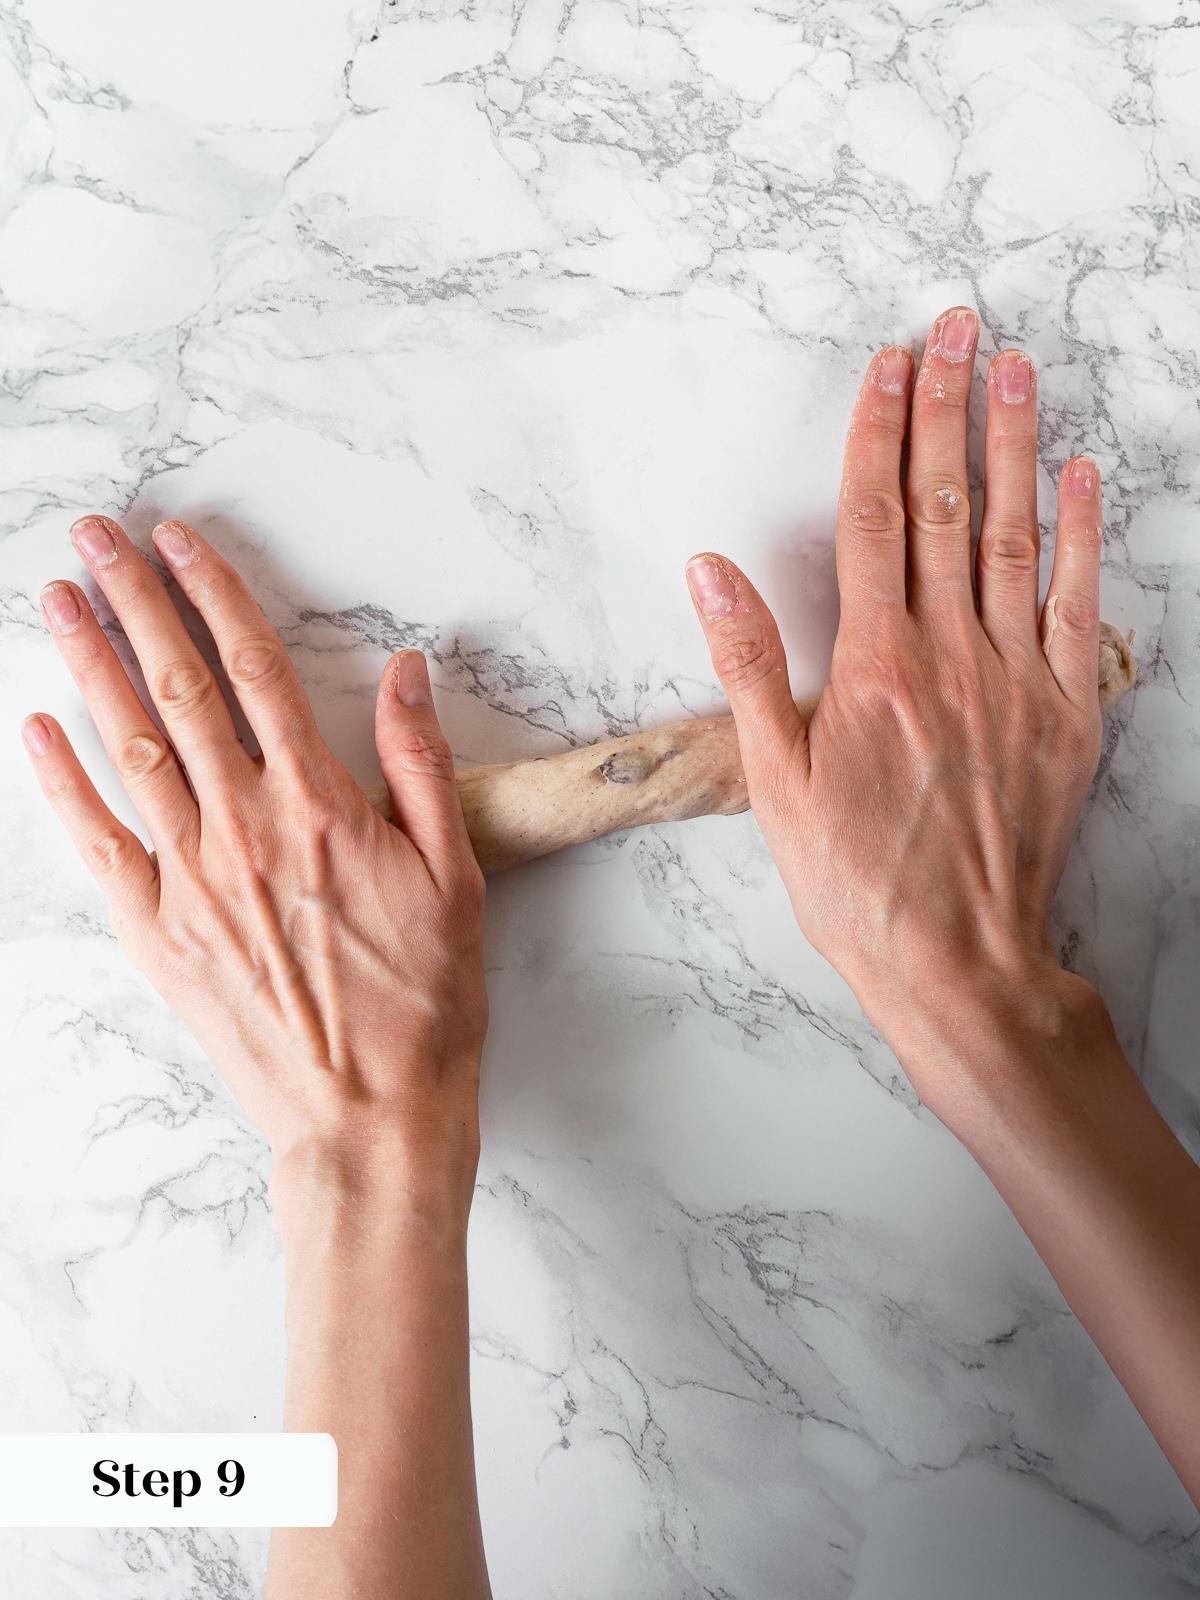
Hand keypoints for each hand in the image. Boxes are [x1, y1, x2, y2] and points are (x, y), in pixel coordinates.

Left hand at [24, 516, 486, 1204]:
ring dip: (89, 667)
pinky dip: (62, 784)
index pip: (257, 671)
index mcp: (321, 806)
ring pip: (129, 749)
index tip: (179, 542)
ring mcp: (192, 881)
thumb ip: (421, 764)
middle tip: (95, 540)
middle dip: (133, 603)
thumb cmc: (423, 1000)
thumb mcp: (456, 874)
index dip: (214, 595)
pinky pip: (97, 844)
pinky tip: (39, 729)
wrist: (369, 1114)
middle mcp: (246, 828)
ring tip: (57, 601)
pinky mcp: (158, 934)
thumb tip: (407, 673)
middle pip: (180, 690)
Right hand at [686, 307, 1104, 1127]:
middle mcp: (949, 657)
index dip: (878, 432)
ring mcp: (1015, 679)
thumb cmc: (857, 881)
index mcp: (873, 668)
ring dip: (1012, 446)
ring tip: (1013, 367)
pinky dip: (1081, 534)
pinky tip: (1082, 473)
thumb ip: (747, 666)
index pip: (873, 520)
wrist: (958, 959)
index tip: (887, 365)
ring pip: (1010, 537)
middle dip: (947, 408)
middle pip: (943, 506)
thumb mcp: (773, 783)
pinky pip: (1077, 605)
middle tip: (955, 328)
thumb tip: (710, 570)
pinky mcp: (1065, 712)